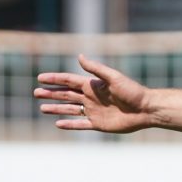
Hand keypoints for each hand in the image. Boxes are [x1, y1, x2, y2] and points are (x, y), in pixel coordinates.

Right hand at [35, 55, 151, 132]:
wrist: (146, 109)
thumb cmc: (132, 92)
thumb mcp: (114, 78)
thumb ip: (96, 69)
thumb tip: (79, 56)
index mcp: (93, 85)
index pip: (69, 81)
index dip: (55, 79)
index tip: (40, 78)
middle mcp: (91, 98)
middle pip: (66, 95)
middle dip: (51, 93)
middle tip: (36, 92)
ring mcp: (94, 111)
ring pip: (70, 109)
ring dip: (56, 108)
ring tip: (42, 108)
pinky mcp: (99, 124)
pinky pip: (81, 124)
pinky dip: (70, 124)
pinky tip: (58, 124)